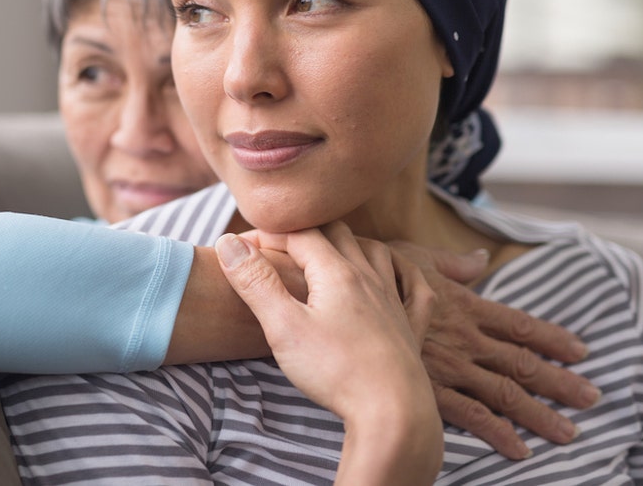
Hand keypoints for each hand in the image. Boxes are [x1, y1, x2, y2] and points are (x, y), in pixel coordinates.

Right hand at [217, 223, 441, 485]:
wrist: (392, 412)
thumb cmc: (335, 371)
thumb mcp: (283, 327)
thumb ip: (256, 283)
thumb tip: (228, 244)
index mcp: (337, 273)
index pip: (299, 234)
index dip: (269, 234)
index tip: (242, 245)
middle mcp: (369, 278)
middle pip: (338, 234)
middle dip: (305, 231)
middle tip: (279, 244)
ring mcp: (394, 300)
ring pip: (376, 252)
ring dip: (350, 242)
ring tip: (329, 250)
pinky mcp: (411, 327)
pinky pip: (415, 286)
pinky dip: (403, 271)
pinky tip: (395, 276)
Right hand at [388, 240, 599, 459]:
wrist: (336, 298)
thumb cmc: (370, 273)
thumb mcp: (413, 257)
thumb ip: (451, 263)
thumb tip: (480, 258)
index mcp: (464, 306)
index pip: (519, 325)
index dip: (552, 338)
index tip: (580, 351)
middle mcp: (466, 339)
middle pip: (523, 363)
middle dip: (560, 382)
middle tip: (593, 397)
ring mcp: (450, 366)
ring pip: (506, 394)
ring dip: (540, 414)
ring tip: (569, 434)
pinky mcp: (428, 389)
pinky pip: (471, 416)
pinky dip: (497, 433)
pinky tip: (518, 449)